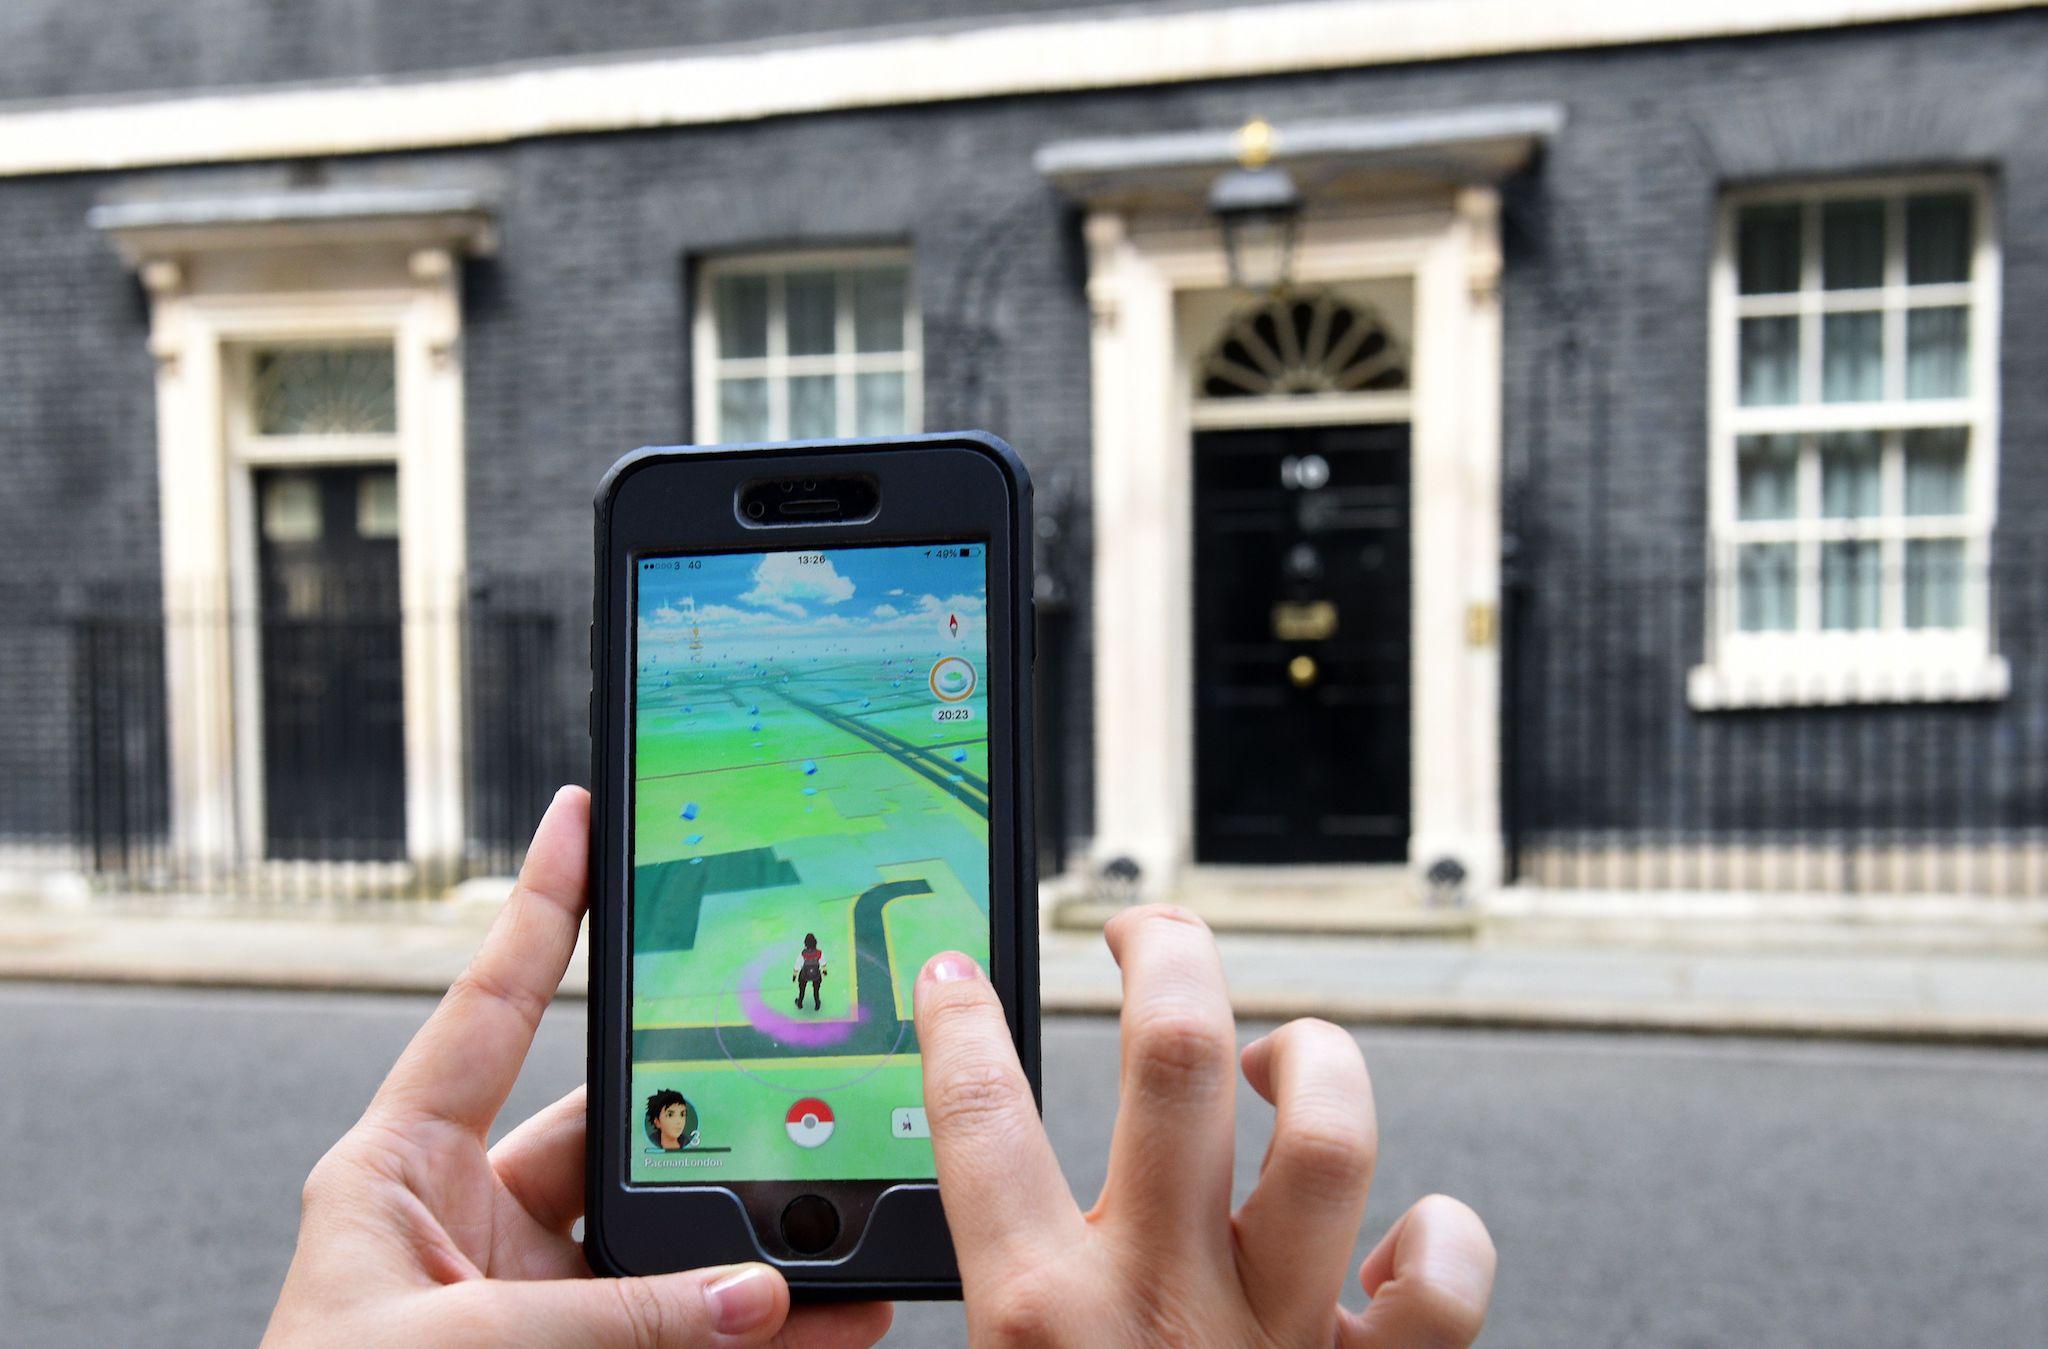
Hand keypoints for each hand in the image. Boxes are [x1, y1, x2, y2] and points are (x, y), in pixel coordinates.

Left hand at [263, 787, 891, 1348]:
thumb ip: (606, 1320)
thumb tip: (759, 1295)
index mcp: (398, 1172)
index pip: (489, 1011)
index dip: (542, 908)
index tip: (585, 817)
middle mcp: (473, 1225)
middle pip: (619, 1139)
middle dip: (712, 1125)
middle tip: (798, 1092)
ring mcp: (533, 1303)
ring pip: (670, 1250)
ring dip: (759, 1248)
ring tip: (844, 1233)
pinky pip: (687, 1333)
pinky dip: (762, 1333)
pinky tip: (826, 1324)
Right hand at [915, 905, 1495, 1346]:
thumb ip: (963, 1333)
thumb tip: (882, 1296)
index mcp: (1038, 1320)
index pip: (976, 1118)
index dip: (958, 1020)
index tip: (955, 974)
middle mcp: (1160, 1306)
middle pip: (1174, 1062)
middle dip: (1167, 956)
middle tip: (1148, 932)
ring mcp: (1280, 1345)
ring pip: (1326, 1135)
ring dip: (1309, 1061)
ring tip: (1272, 1060)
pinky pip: (1444, 1281)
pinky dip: (1439, 1235)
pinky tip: (1396, 1231)